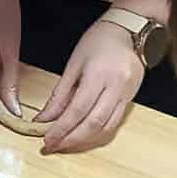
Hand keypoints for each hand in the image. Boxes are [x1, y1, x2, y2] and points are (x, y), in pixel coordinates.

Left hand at [34, 17, 141, 153]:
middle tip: (53, 146)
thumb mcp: (74, 64)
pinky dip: (98, 133)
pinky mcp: (132, 99)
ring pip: (106, 128)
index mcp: (98, 75)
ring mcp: (127, 94)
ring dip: (84, 140)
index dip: (61, 129)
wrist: (129, 30)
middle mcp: (116, 87)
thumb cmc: (99, 40)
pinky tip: (84, 135)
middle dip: (71, 140)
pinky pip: (114, 123)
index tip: (46, 140)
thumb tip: (44, 118)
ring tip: (66, 143)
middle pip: (93, 124)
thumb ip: (59, 94)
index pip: (77, 110)